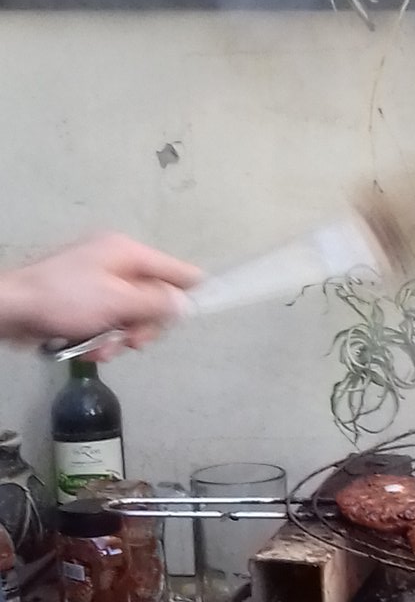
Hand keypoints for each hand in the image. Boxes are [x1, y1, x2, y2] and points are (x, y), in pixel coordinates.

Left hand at [0, 234, 201, 356]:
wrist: (13, 310)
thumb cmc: (64, 299)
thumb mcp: (117, 302)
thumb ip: (156, 303)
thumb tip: (185, 304)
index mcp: (126, 252)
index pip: (175, 269)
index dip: (191, 290)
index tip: (208, 308)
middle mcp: (116, 263)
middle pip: (154, 299)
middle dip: (144, 326)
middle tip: (133, 341)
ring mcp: (99, 283)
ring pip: (132, 317)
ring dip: (121, 339)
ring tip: (103, 348)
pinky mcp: (85, 303)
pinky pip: (110, 323)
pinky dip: (103, 340)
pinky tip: (91, 349)